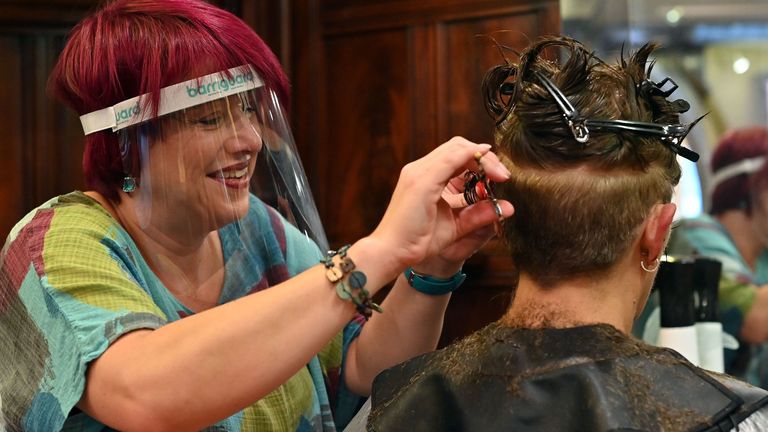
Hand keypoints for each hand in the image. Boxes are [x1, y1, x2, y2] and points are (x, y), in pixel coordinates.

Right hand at [369, 137, 513, 273]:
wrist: (391, 252)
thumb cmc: (417, 242)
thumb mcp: (455, 226)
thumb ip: (478, 215)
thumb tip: (507, 207)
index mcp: (425, 177)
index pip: (457, 155)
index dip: (481, 160)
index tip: (499, 177)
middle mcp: (420, 169)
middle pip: (459, 146)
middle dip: (485, 156)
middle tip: (503, 175)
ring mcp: (419, 172)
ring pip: (457, 147)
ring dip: (483, 158)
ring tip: (500, 176)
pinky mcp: (421, 181)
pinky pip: (452, 158)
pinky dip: (473, 159)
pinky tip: (488, 172)